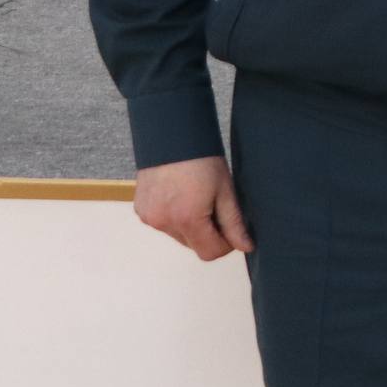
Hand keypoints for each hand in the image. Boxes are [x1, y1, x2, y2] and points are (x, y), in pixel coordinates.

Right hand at [134, 155, 252, 260]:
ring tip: (196, 196)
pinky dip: (174, 216)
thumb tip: (246, 247)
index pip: (209, 253)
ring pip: (178, 235)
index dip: (225, 244)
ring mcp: (149, 217)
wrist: (172, 133)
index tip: (230, 227)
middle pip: (193, 245)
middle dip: (208, 233)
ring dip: (190, 225)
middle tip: (214, 205)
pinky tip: (180, 195)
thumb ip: (234, 223)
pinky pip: (163, 223)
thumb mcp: (225, 189)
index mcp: (187, 219)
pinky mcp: (141, 210)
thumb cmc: (201, 157)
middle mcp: (164, 222)